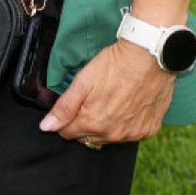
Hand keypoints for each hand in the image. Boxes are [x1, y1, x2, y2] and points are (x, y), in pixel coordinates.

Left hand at [38, 39, 174, 146]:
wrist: (149, 56)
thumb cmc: (113, 65)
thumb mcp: (82, 82)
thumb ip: (63, 108)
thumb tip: (46, 127)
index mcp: (93, 124)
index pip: (68, 133)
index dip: (66, 120)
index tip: (72, 106)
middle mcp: (113, 135)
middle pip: (89, 138)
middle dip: (84, 125)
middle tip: (91, 101)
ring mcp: (133, 134)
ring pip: (110, 138)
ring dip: (105, 126)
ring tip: (110, 102)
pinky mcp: (149, 129)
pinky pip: (131, 134)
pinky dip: (126, 124)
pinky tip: (128, 107)